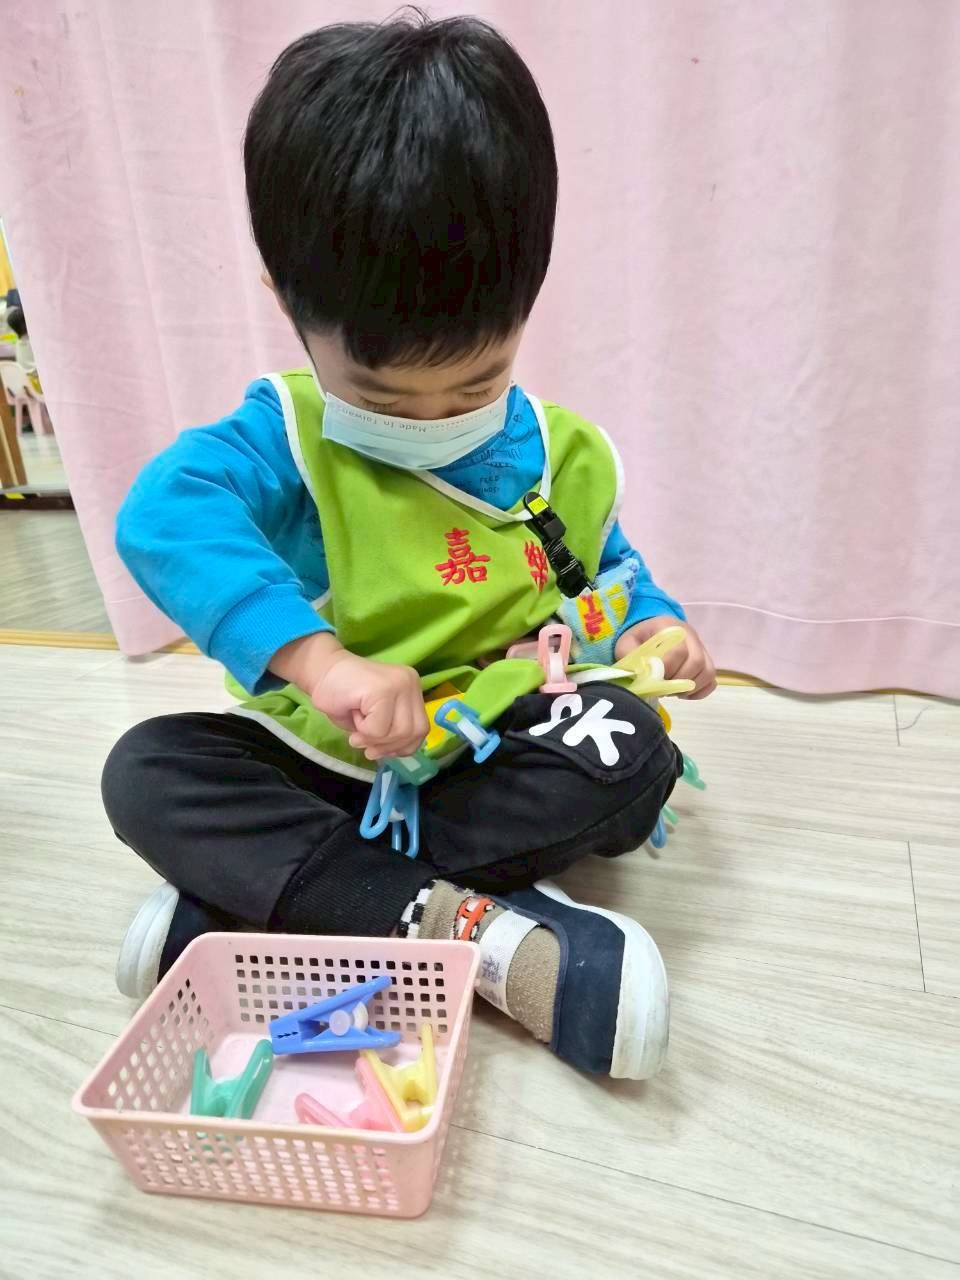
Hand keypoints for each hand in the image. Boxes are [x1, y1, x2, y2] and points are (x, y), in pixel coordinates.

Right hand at [270, 633, 428, 758]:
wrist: (319, 673)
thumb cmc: (343, 697)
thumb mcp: (375, 720)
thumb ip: (391, 733)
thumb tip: (395, 751)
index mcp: (412, 690)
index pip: (421, 730)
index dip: (401, 747)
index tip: (378, 748)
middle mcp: (410, 683)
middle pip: (415, 732)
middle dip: (388, 746)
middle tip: (363, 742)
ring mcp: (400, 683)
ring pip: (399, 732)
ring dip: (374, 738)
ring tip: (358, 726)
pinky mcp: (384, 689)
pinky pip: (379, 729)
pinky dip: (363, 732)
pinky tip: (353, 715)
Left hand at [615, 617, 716, 699]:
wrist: (651, 633)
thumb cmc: (638, 640)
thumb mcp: (626, 644)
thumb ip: (630, 656)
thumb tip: (643, 674)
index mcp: (670, 627)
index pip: (678, 651)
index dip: (667, 669)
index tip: (654, 679)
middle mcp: (691, 636)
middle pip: (696, 662)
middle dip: (678, 680)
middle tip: (662, 688)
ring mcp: (702, 649)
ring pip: (707, 672)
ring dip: (689, 688)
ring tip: (671, 691)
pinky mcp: (706, 663)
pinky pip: (712, 681)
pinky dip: (699, 692)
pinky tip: (682, 693)